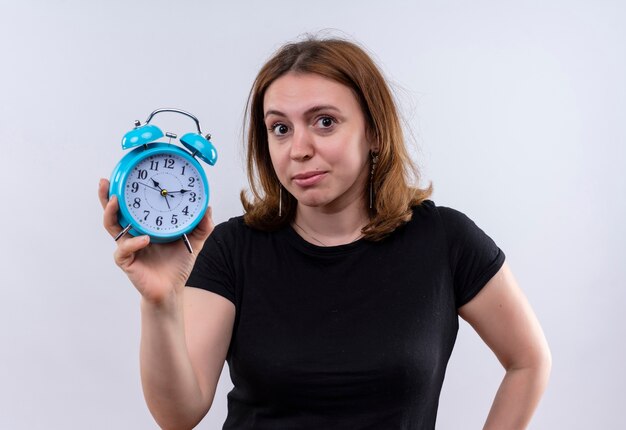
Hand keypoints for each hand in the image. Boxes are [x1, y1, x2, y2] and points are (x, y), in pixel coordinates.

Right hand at [98, 178, 213, 304]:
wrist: (172, 289)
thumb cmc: (177, 265)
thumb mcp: (193, 241)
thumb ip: (202, 226)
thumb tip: (208, 207)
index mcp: (144, 225)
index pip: (132, 205)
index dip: (126, 191)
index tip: (126, 174)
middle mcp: (132, 233)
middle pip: (113, 211)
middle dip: (106, 195)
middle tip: (106, 182)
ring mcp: (127, 246)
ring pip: (111, 226)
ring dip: (111, 212)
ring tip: (116, 200)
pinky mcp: (126, 262)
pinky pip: (124, 250)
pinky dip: (133, 243)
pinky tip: (144, 239)